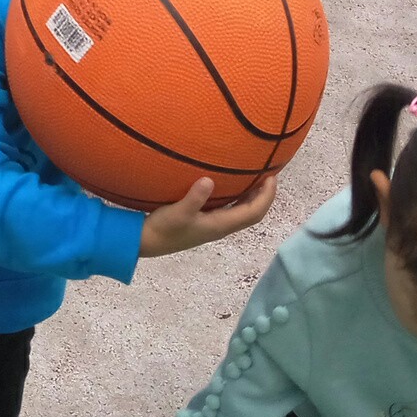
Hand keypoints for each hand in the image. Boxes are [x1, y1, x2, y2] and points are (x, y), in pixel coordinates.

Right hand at [139, 174, 277, 257]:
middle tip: (268, 173)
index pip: (254, 212)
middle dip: (264, 195)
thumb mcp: (177, 212)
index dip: (267, 196)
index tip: (272, 177)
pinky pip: (230, 209)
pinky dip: (238, 197)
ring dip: (252, 196)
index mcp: (220, 225)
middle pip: (252, 213)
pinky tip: (231, 185)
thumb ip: (194, 198)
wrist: (145, 242)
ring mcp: (213, 225)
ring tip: (256, 177)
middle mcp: (221, 226)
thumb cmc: (162, 228)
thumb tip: (208, 180)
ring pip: (242, 212)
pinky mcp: (204, 222)